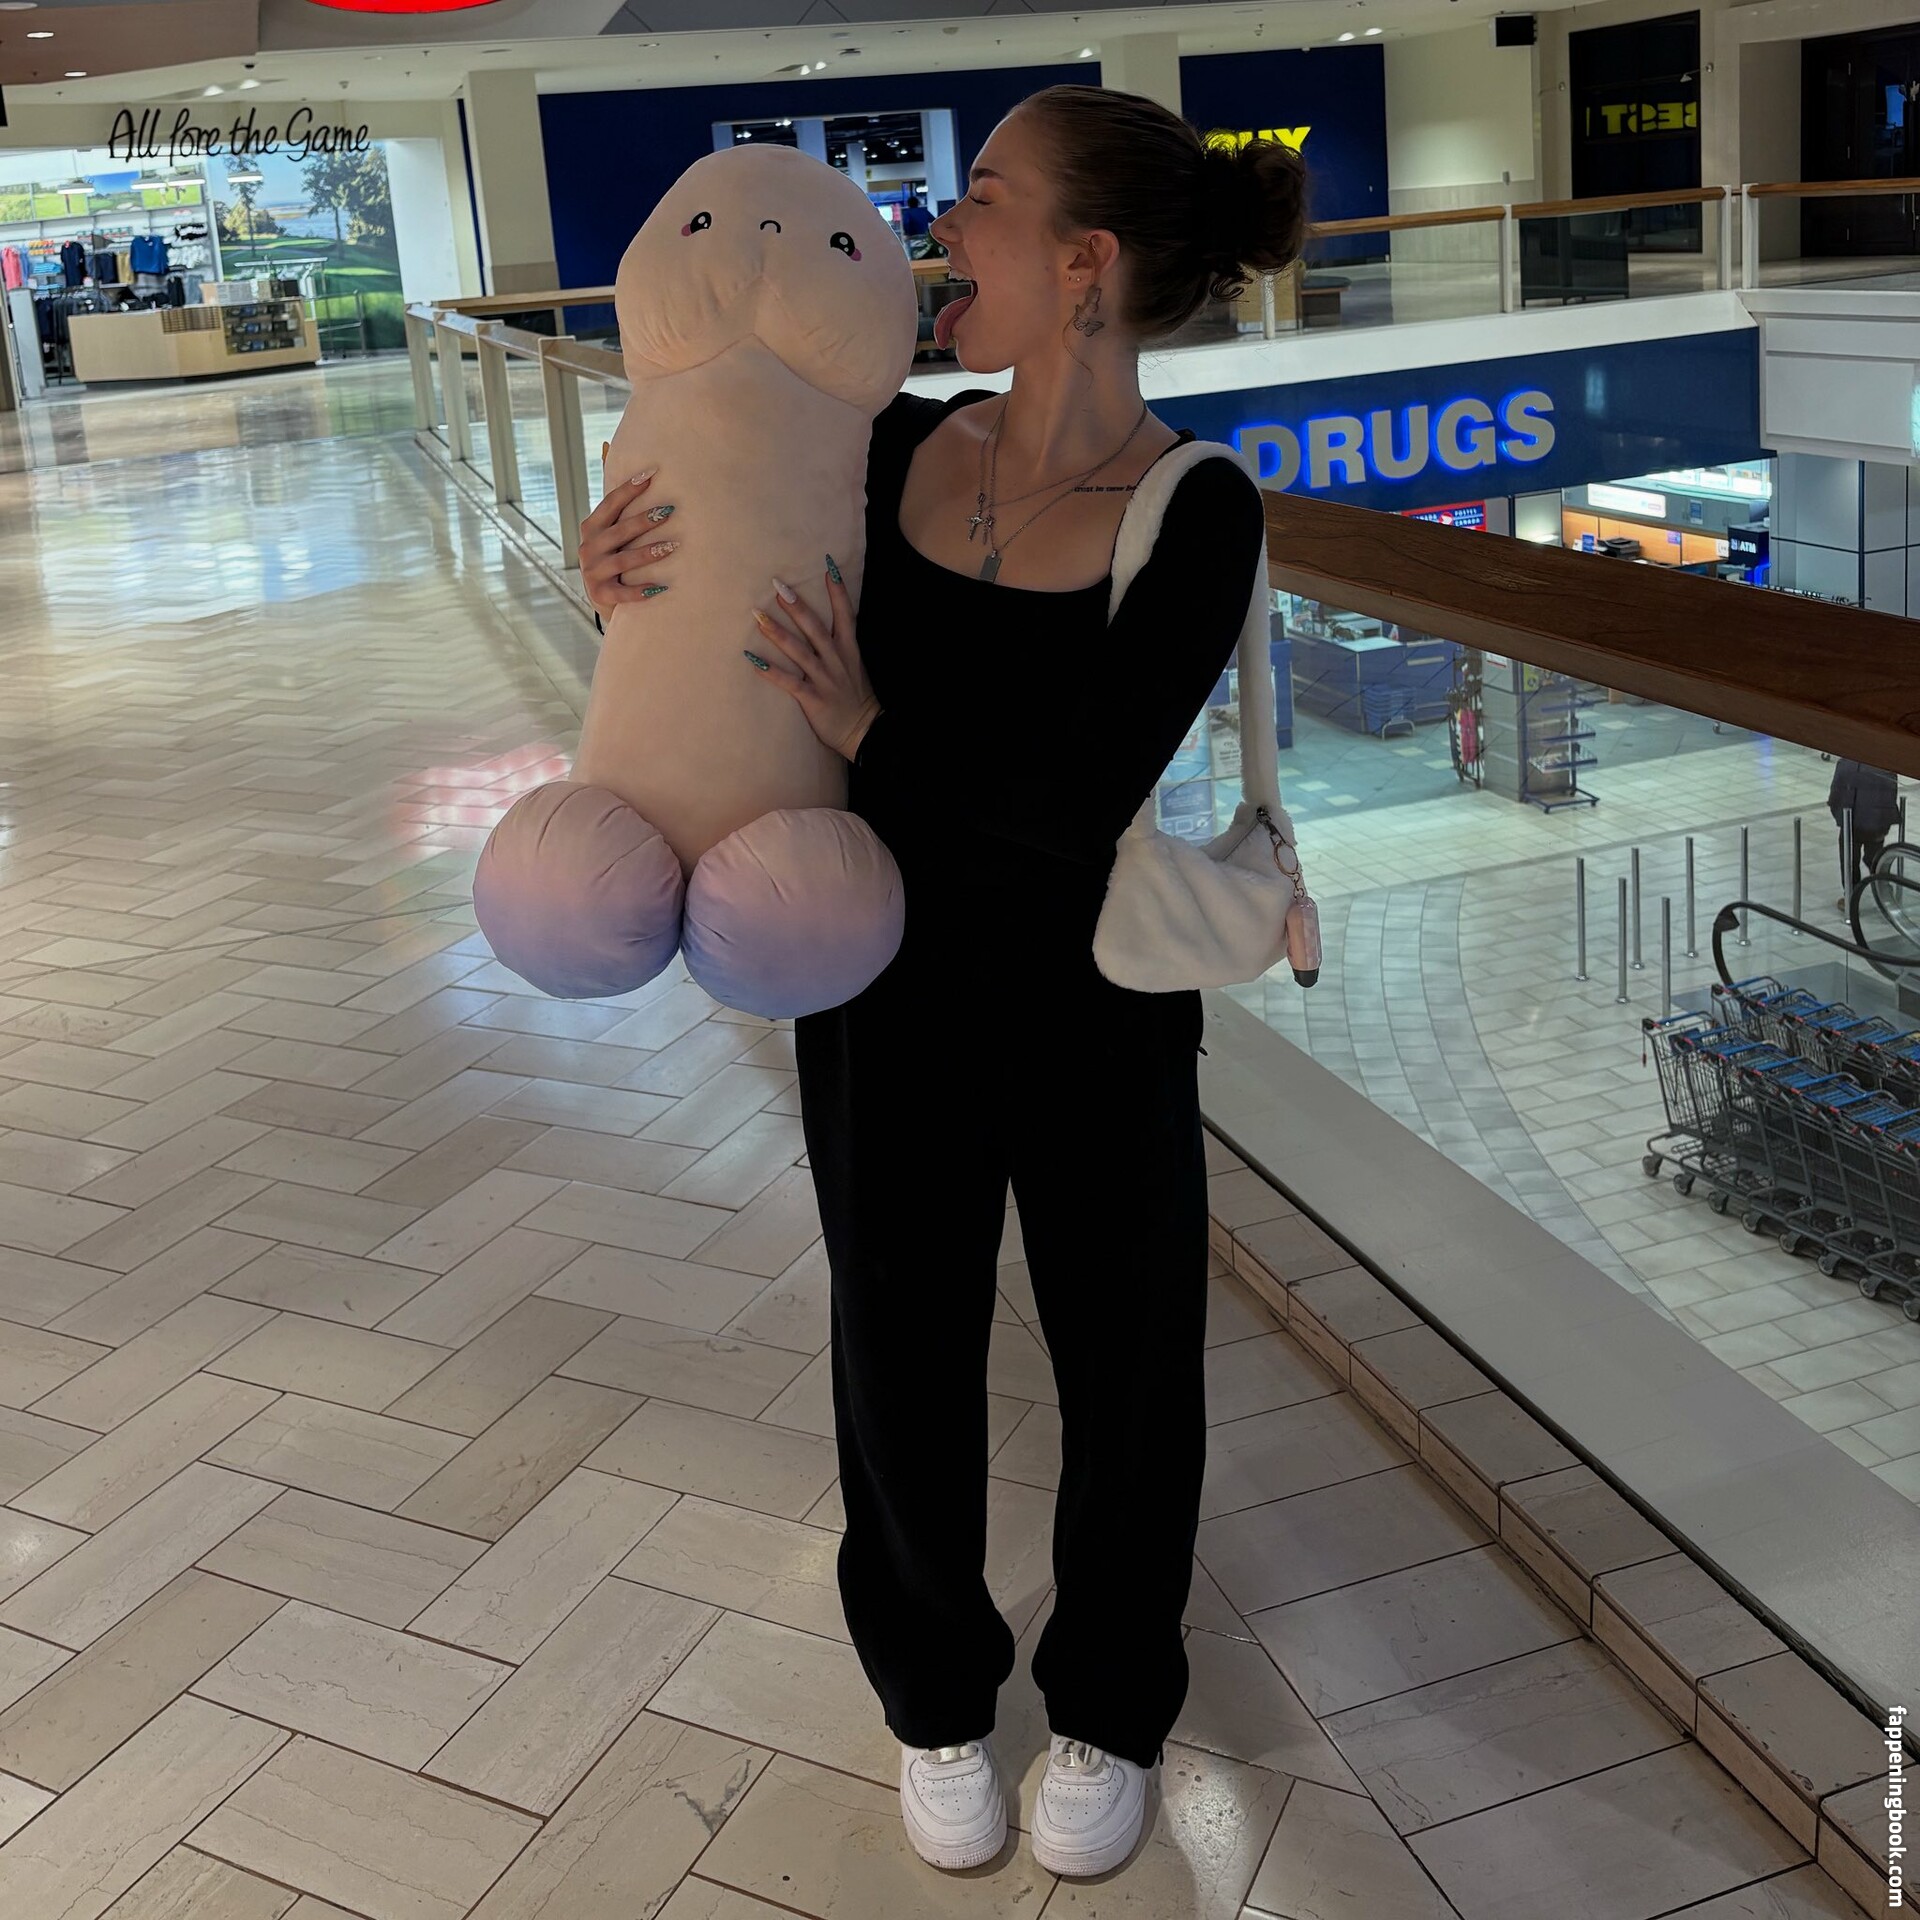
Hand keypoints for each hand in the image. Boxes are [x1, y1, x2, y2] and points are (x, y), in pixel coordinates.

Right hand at [580, 442, 677, 620]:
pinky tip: (662, 587)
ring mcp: (593, 573)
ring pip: (623, 561)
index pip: (610, 504)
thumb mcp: (607, 528)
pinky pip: (624, 593)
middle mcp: (588, 549)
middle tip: (670, 510)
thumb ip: (612, 495)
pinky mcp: (601, 596)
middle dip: (644, 520)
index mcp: (591, 528)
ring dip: (648, 553)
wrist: (604, 600)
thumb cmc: (612, 556)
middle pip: (619, 531)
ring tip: (673, 546)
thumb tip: (605, 444)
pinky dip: (642, 591)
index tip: (652, 475)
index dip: (630, 489)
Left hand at [745, 561, 880, 762]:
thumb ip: (840, 644)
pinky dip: (770, 672)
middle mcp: (836, 660)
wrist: (864, 732)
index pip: (845, 614)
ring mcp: (825, 679)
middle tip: (777, 586)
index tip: (828, 566)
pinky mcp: (813, 699)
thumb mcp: (855, 665)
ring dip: (777, 633)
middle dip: (796, 607)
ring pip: (799, 652)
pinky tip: (752, 660)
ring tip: (757, 617)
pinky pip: (790, 683)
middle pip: (815, 628)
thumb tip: (827, 623)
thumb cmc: (856, 698)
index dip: (838, 591)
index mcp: (849, 650)